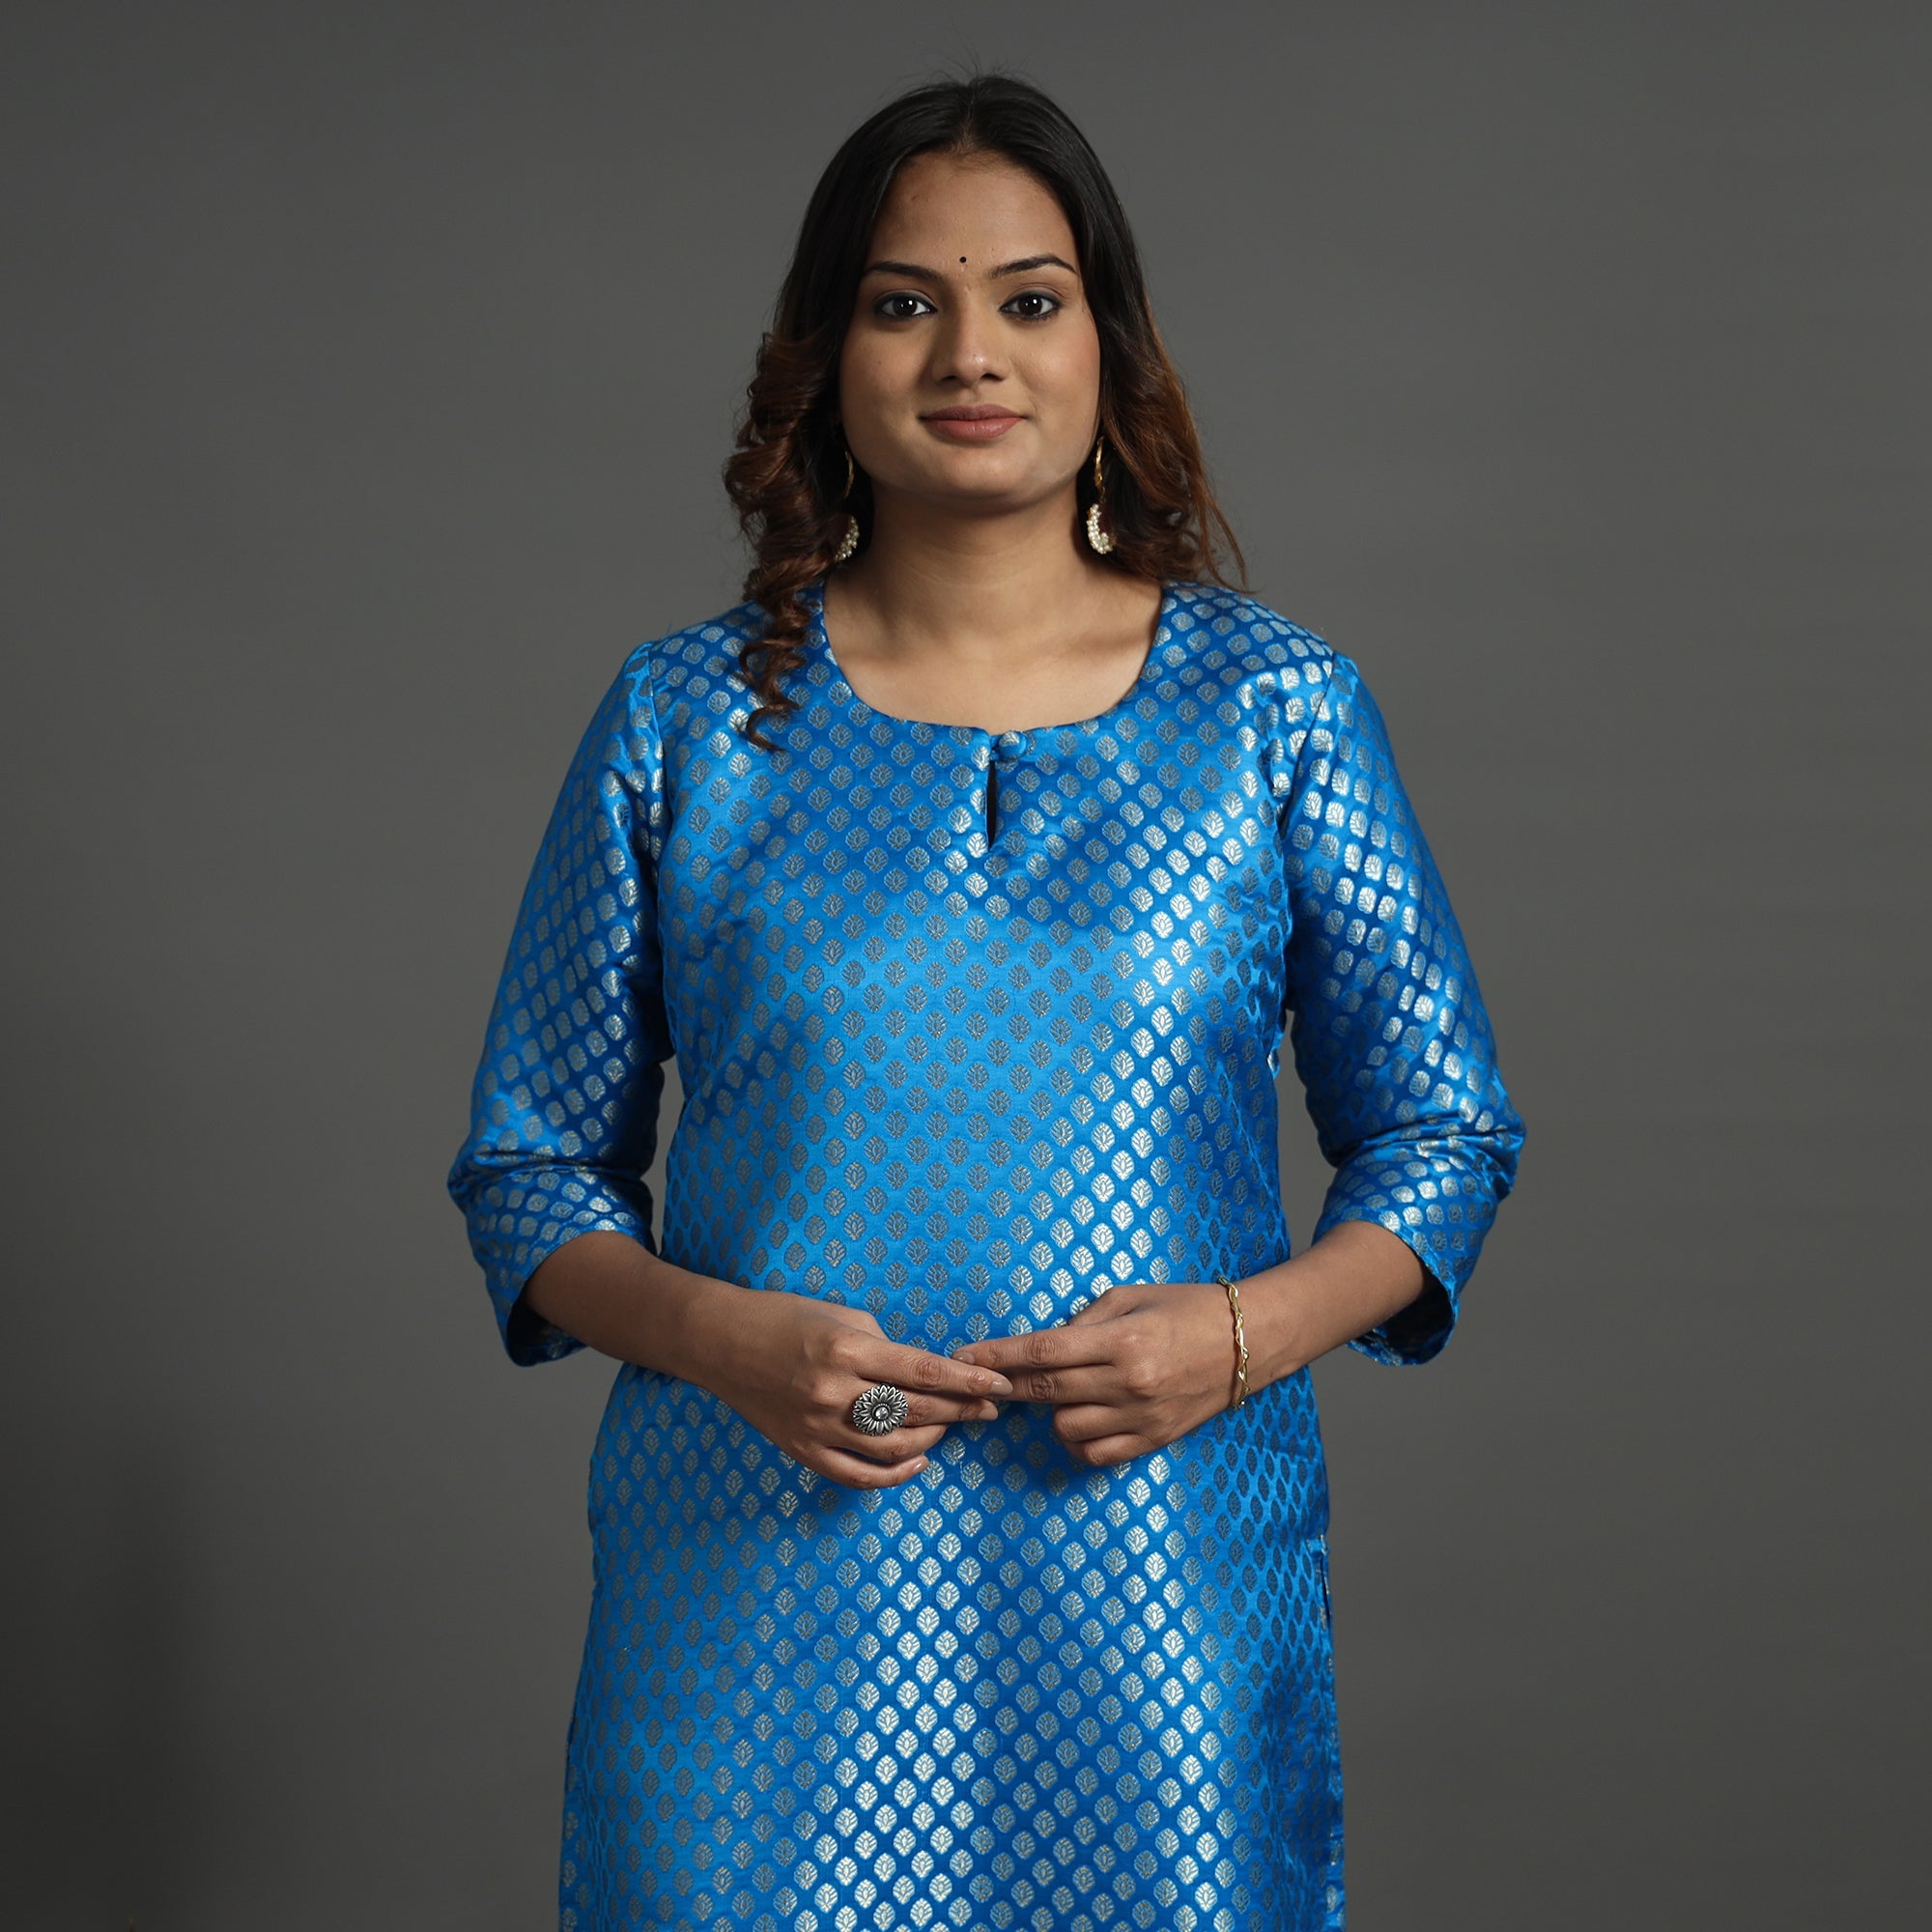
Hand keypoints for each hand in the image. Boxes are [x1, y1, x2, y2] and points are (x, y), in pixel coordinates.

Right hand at [703, 1289, 1013, 1489]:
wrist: (721, 1343)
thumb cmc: (784, 1318)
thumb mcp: (840, 1314)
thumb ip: (884, 1345)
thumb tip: (924, 1372)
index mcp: (847, 1351)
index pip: (923, 1372)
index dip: (967, 1381)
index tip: (1000, 1384)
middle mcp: (834, 1393)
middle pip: (915, 1412)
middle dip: (962, 1410)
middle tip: (990, 1407)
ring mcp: (817, 1428)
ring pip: (893, 1448)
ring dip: (934, 1439)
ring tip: (952, 1426)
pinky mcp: (804, 1451)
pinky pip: (858, 1476)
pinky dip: (894, 1474)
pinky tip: (917, 1460)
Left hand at [950, 1281, 1242, 1467]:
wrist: (1247, 1343)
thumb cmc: (1186, 1308)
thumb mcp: (1129, 1297)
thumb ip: (1082, 1322)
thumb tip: (1038, 1347)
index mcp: (1122, 1339)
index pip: (1043, 1351)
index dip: (999, 1356)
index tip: (966, 1356)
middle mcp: (1128, 1382)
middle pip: (1046, 1392)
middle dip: (1006, 1385)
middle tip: (981, 1380)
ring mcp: (1141, 1417)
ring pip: (1065, 1428)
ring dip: (1049, 1411)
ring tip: (1056, 1392)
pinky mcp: (1152, 1441)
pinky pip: (1094, 1454)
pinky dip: (1077, 1439)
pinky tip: (1079, 1418)